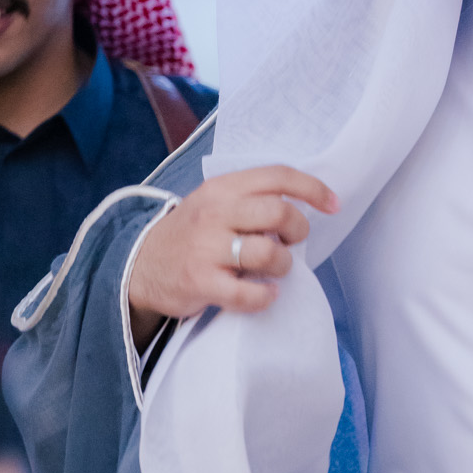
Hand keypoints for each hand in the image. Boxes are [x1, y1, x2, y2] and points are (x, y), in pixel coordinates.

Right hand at [128, 165, 337, 348]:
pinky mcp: (200, 283)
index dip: (313, 189)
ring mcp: (206, 248)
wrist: (139, 266)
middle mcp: (214, 213)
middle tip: (290, 243)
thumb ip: (251, 200)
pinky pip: (248, 294)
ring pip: (268, 253)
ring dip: (283, 265)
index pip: (277, 175)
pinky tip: (264, 294)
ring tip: (274, 270)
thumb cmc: (191, 235)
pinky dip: (264, 297)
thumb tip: (303, 208)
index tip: (333, 205)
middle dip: (297, 230)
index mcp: (222, 188)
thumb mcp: (214, 204)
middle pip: (279, 212)